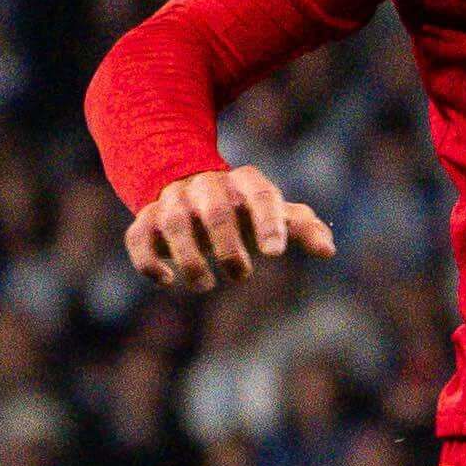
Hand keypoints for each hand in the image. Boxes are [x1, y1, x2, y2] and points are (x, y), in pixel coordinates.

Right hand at [128, 166, 333, 292]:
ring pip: (174, 223)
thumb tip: (328, 250)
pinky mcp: (146, 218)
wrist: (193, 193)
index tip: (274, 254)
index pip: (260, 194)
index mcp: (244, 182)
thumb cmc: (245, 210)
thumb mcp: (274, 214)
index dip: (268, 222)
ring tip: (205, 284)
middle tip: (240, 275)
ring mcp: (173, 200)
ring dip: (190, 258)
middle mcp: (206, 185)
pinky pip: (137, 235)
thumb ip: (301, 226)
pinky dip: (148, 259)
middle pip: (215, 210)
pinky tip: (166, 279)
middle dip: (228, 246)